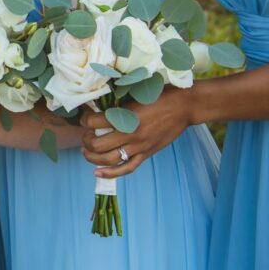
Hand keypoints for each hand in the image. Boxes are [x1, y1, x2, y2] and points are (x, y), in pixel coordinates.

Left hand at [80, 89, 195, 177]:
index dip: (84, 119)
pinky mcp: (147, 154)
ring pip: (108, 160)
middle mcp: (131, 135)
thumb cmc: (160, 96)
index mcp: (126, 117)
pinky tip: (97, 173)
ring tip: (87, 151)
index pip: (93, 122)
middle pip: (97, 145)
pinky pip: (127, 168)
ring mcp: (139, 147)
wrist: (184, 106)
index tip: (84, 116)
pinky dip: (110, 173)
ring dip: (92, 157)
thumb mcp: (135, 96)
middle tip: (87, 135)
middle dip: (87, 140)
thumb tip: (97, 107)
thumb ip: (118, 105)